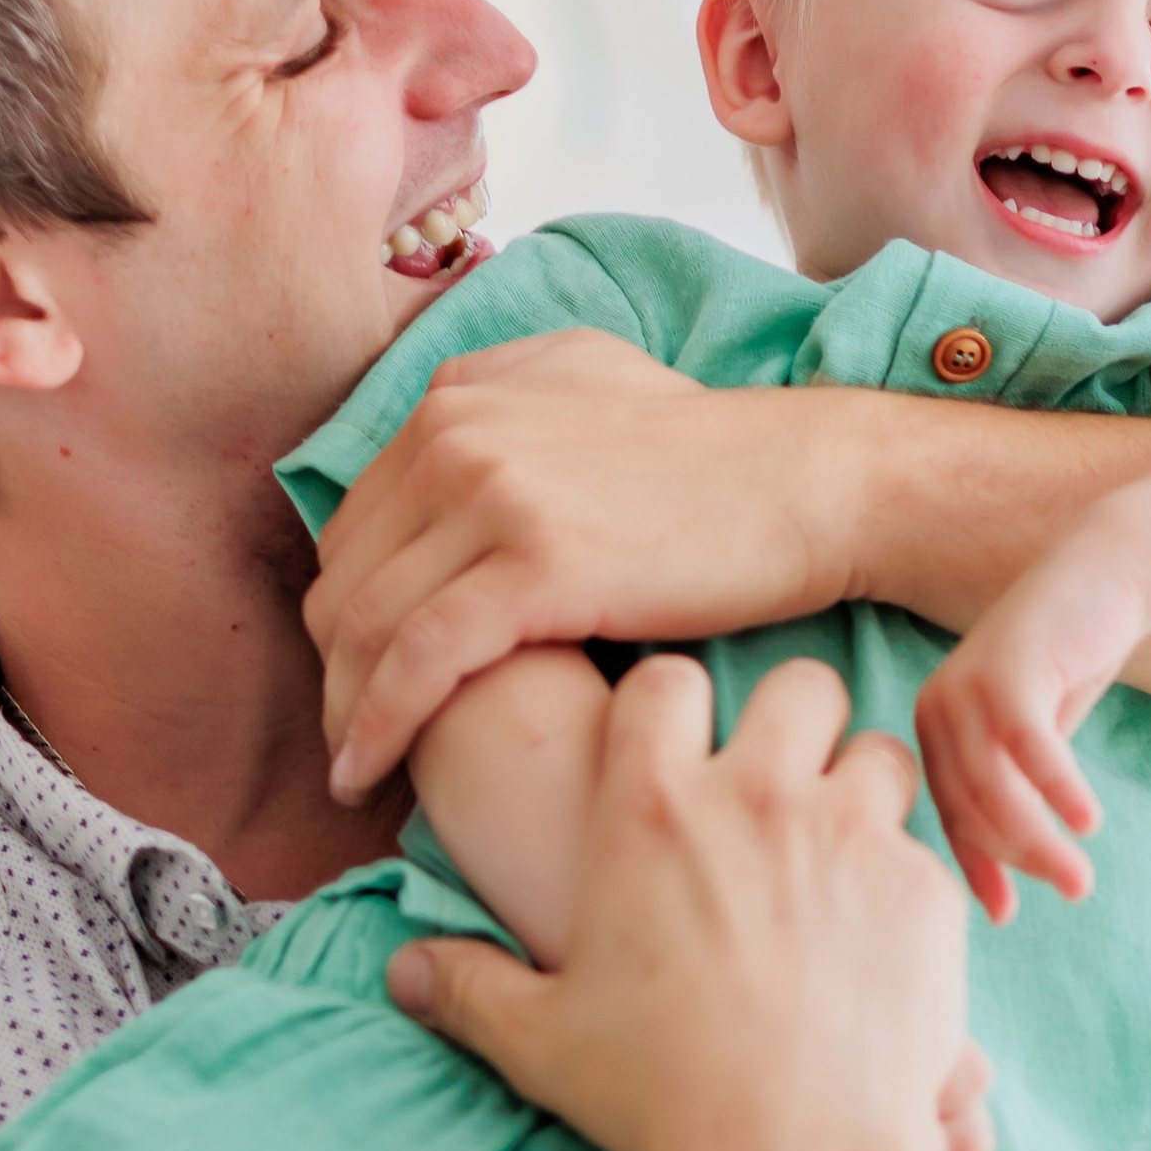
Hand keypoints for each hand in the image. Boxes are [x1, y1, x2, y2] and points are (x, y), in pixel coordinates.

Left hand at [308, 335, 848, 797]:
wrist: (815, 484)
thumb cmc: (719, 456)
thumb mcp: (590, 378)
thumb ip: (501, 390)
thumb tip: (437, 416)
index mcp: (458, 399)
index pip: (353, 525)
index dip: (347, 610)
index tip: (360, 674)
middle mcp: (457, 436)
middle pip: (343, 578)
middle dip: (335, 668)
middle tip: (353, 736)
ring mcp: (491, 494)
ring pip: (365, 625)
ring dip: (345, 711)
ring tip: (355, 771)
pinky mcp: (533, 564)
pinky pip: (417, 661)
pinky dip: (378, 725)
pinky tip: (366, 773)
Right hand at [388, 654, 998, 1150]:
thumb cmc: (656, 1099)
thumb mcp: (539, 1042)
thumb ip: (468, 989)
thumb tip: (399, 974)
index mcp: (649, 810)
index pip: (667, 682)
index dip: (673, 707)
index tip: (679, 753)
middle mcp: (756, 798)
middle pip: (798, 684)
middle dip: (794, 722)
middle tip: (781, 788)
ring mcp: (850, 837)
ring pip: (877, 750)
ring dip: (861, 786)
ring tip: (840, 851)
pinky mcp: (922, 892)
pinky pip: (924, 848)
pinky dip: (904, 880)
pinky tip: (881, 941)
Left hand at [914, 524, 1150, 923]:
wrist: (1104, 577)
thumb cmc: (1069, 665)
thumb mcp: (1032, 743)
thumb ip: (1015, 799)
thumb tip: (1009, 884)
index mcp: (932, 730)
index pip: (946, 816)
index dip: (976, 869)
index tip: (1006, 916)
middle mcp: (936, 710)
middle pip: (968, 809)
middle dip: (1018, 860)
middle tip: (1070, 891)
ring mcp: (966, 689)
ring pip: (994, 790)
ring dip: (1039, 840)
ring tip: (1080, 876)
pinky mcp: (1008, 672)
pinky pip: (1028, 752)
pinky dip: (1057, 791)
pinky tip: (1088, 821)